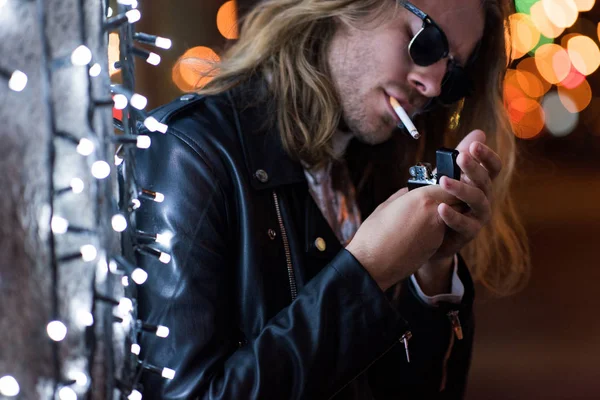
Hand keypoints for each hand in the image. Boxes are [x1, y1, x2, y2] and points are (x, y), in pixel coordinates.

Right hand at [346, 185, 462, 290]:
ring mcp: (438, 230)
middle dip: (450, 198)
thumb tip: (411, 191)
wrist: (373, 264)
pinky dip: (436, 228)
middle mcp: (435, 212)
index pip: (446, 185)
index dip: (444, 185)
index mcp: (421, 197)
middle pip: (455, 200)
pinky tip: (418, 231)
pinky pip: (442, 230)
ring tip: (425, 215)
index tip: (437, 185)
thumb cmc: (374, 234)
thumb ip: (404, 195)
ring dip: (445, 213)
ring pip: (451, 216)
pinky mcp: (437, 246)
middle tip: (437, 199)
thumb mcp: (387, 206)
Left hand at [430, 129, 501, 261]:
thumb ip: (462, 156)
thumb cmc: (446, 200)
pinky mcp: (468, 233)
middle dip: (473, 168)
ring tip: (443, 181)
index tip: (475, 145)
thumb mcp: (451, 176)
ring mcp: (478, 217)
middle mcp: (484, 199)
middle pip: (485, 181)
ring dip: (461, 189)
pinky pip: (463, 224)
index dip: (487, 156)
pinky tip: (439, 207)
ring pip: (477, 201)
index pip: (492, 167)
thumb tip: (479, 132)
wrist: (435, 236)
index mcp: (481, 183)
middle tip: (460, 157)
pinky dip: (452, 215)